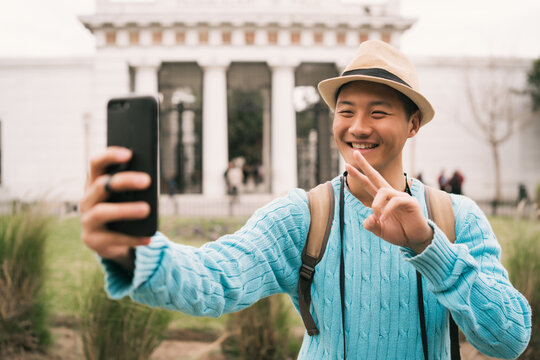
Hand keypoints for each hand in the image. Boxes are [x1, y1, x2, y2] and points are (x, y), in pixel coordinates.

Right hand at [78, 146, 151, 268]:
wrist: (112, 242)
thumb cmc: (123, 211)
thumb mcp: (127, 197)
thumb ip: (133, 187)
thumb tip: (149, 179)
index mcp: (95, 183)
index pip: (96, 163)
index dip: (110, 156)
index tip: (129, 153)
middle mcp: (87, 199)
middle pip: (101, 185)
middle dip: (124, 181)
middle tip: (147, 180)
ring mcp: (87, 220)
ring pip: (102, 212)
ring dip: (125, 210)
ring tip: (146, 209)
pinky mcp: (92, 240)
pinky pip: (112, 238)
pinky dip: (132, 238)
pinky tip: (148, 238)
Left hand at [345, 150, 432, 253]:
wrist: (416, 239)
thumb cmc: (399, 232)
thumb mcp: (380, 230)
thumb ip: (371, 225)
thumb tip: (368, 218)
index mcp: (382, 199)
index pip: (368, 183)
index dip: (358, 175)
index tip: (347, 165)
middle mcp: (390, 194)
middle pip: (376, 176)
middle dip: (365, 165)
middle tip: (355, 153)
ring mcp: (401, 196)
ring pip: (382, 191)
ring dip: (376, 205)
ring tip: (378, 218)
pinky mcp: (410, 202)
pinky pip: (394, 201)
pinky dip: (386, 211)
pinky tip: (384, 219)